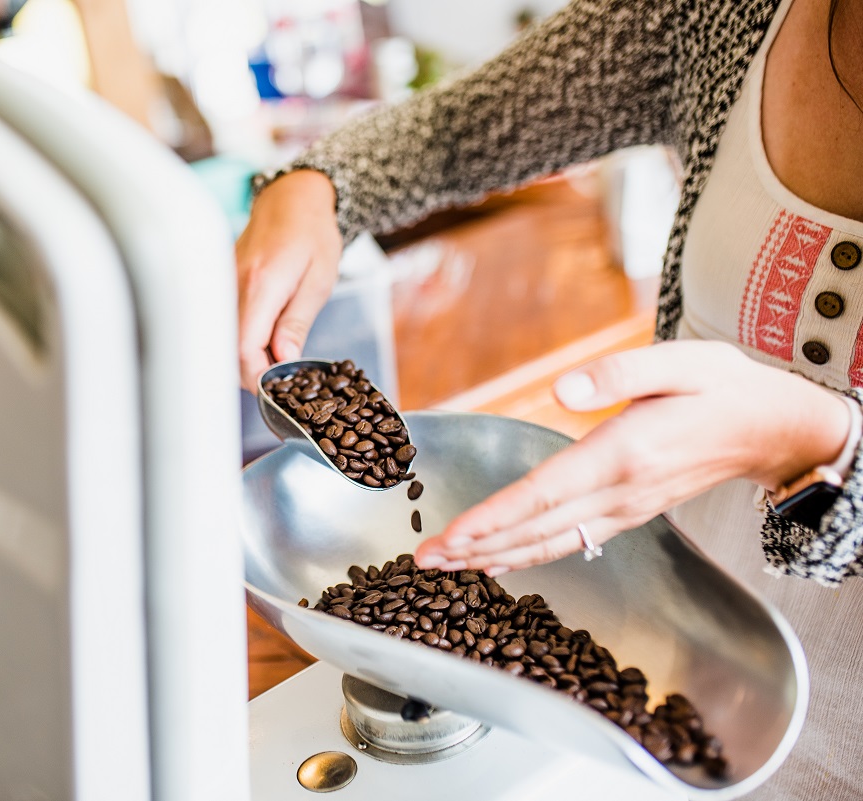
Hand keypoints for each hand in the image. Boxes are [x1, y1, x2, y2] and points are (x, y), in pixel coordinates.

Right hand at [236, 170, 341, 390]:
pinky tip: (264, 338)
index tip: (277, 386)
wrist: (293, 198)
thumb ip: (297, 322)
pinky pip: (224, 322)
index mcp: (261, 285)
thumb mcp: (318, 282)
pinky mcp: (222, 284)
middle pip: (228, 348)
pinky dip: (241, 337)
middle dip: (251, 371)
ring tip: (276, 358)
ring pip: (223, 337)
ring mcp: (223, 284)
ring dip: (246, 356)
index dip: (258, 376)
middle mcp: (234, 286)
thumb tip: (284, 358)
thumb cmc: (312, 235)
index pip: (244, 348)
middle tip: (281, 378)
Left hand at [415, 340, 850, 574]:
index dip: (493, 518)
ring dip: (495, 557)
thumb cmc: (723, 390)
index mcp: (623, 455)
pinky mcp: (629, 513)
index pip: (544, 495)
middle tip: (424, 560)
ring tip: (448, 565)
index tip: (451, 535)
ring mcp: (625, 510)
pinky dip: (530, 555)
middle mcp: (620, 493)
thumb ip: (619, 373)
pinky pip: (570, 542)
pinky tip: (501, 562)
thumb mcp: (681, 363)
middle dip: (476, 547)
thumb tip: (564, 391)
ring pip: (550, 544)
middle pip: (536, 529)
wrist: (773, 428)